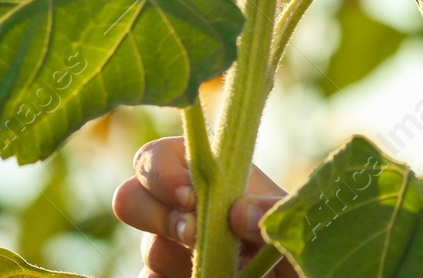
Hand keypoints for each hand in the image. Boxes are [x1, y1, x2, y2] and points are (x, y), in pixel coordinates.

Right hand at [112, 136, 296, 277]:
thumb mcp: (293, 221)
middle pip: (129, 197)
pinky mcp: (165, 277)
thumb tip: (238, 212)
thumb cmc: (293, 242)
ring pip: (148, 248)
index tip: (191, 198)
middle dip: (158, 216)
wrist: (287, 272)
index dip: (162, 173)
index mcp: (208, 175)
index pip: (157, 156)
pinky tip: (208, 277)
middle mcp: (181, 207)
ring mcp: (169, 246)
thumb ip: (273, 210)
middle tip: (195, 235)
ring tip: (224, 264)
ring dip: (179, 257)